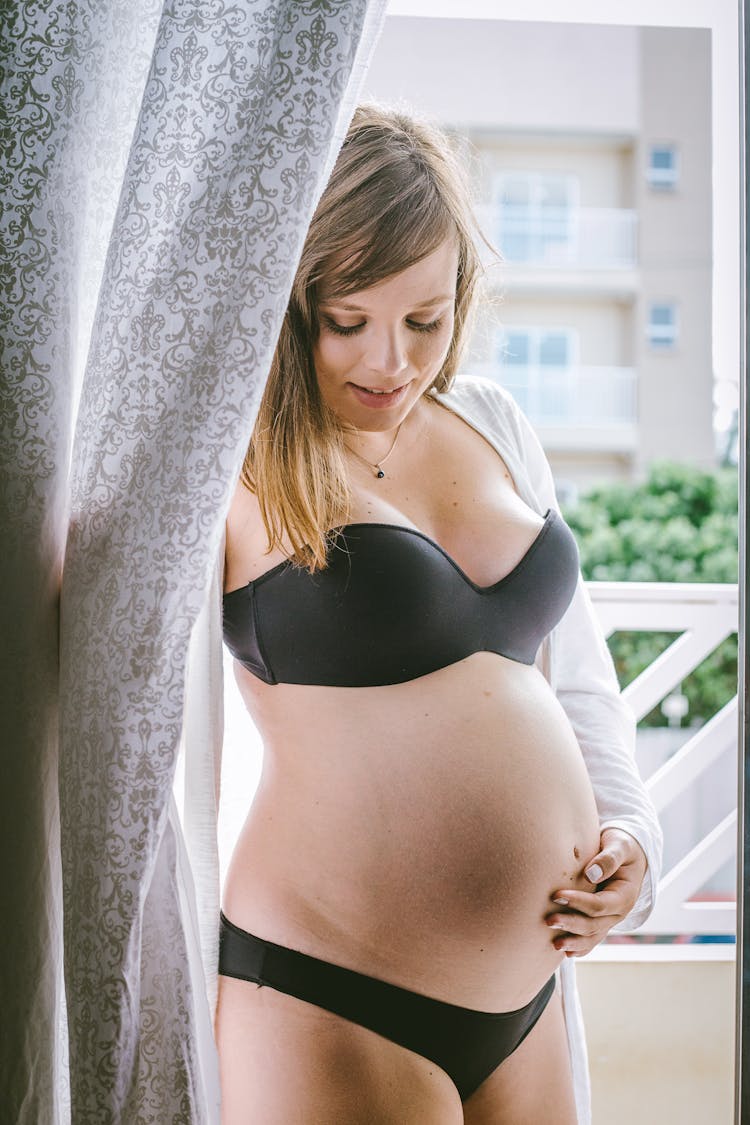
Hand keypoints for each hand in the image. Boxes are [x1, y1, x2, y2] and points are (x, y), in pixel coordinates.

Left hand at [545, 828, 647, 956]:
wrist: (627, 854)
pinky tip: (565, 952)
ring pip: (592, 936)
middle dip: (571, 924)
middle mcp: (618, 912)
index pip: (600, 904)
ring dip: (574, 941)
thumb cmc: (622, 846)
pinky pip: (591, 938)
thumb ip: (608, 858)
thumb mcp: (620, 845)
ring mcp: (610, 918)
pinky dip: (580, 947)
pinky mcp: (600, 919)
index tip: (557, 895)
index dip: (578, 902)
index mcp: (625, 895)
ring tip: (554, 944)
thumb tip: (591, 873)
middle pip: (594, 924)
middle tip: (549, 920)